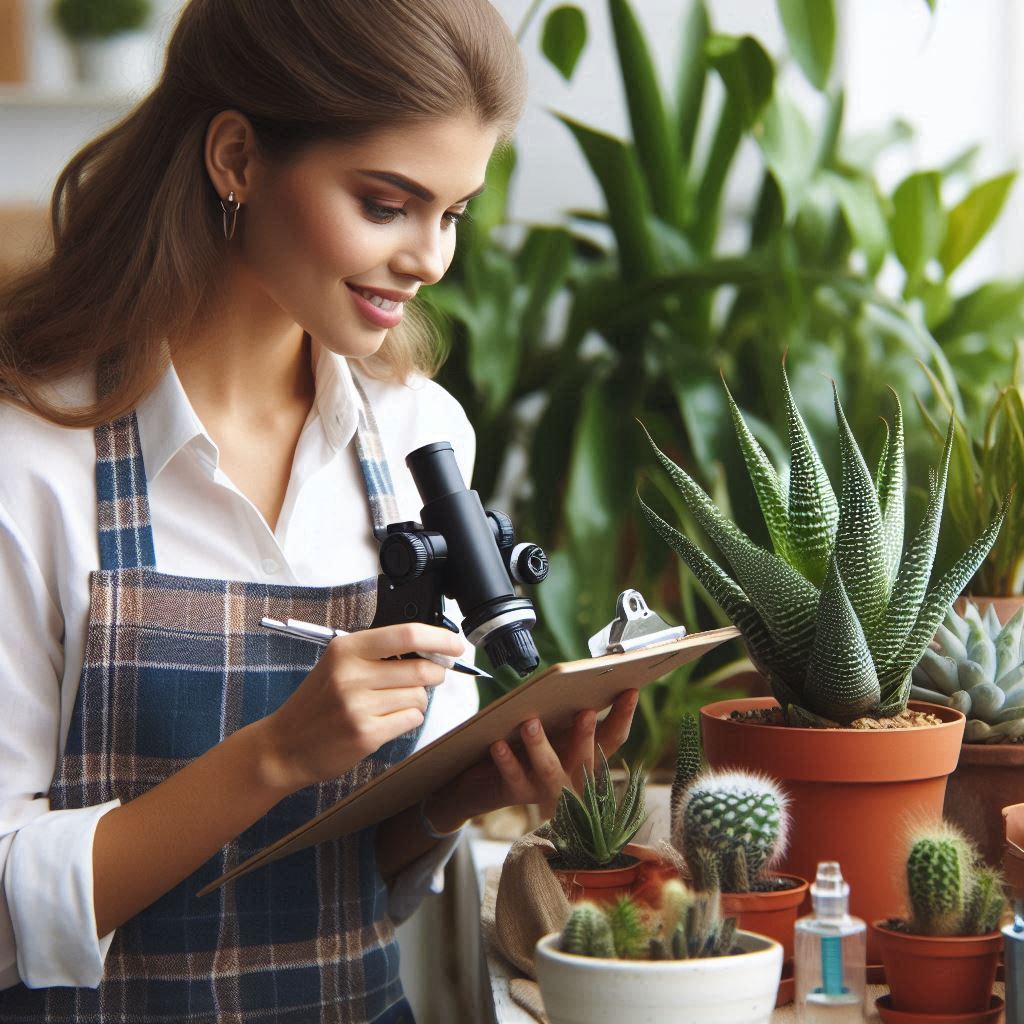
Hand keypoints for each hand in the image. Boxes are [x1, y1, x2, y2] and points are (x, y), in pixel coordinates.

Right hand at [256, 623, 465, 794]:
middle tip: (428, 678)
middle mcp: (351, 674)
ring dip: (416, 701)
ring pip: (419, 697)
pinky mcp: (366, 733)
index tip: (456, 645)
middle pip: (421, 669)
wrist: (284, 746)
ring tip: (391, 705)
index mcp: (346, 649)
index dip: (439, 638)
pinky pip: (411, 719)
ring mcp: (358, 706)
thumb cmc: (318, 703)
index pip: (406, 634)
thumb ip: (379, 654)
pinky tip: (386, 721)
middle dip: (435, 674)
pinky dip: (407, 719)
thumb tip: (431, 651)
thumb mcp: (339, 664)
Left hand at [427, 689, 639, 828]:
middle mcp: (572, 778)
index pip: (612, 739)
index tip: (631, 690)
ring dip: (540, 746)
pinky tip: (499, 744)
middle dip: (585, 736)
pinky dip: (506, 760)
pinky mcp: (516, 794)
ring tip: (530, 723)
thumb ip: (565, 714)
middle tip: (585, 712)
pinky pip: (513, 778)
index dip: (623, 717)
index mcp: (585, 758)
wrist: (484, 782)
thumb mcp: (551, 730)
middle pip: (585, 759)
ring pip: (549, 770)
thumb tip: (578, 681)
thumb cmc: (525, 748)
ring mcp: (545, 789)